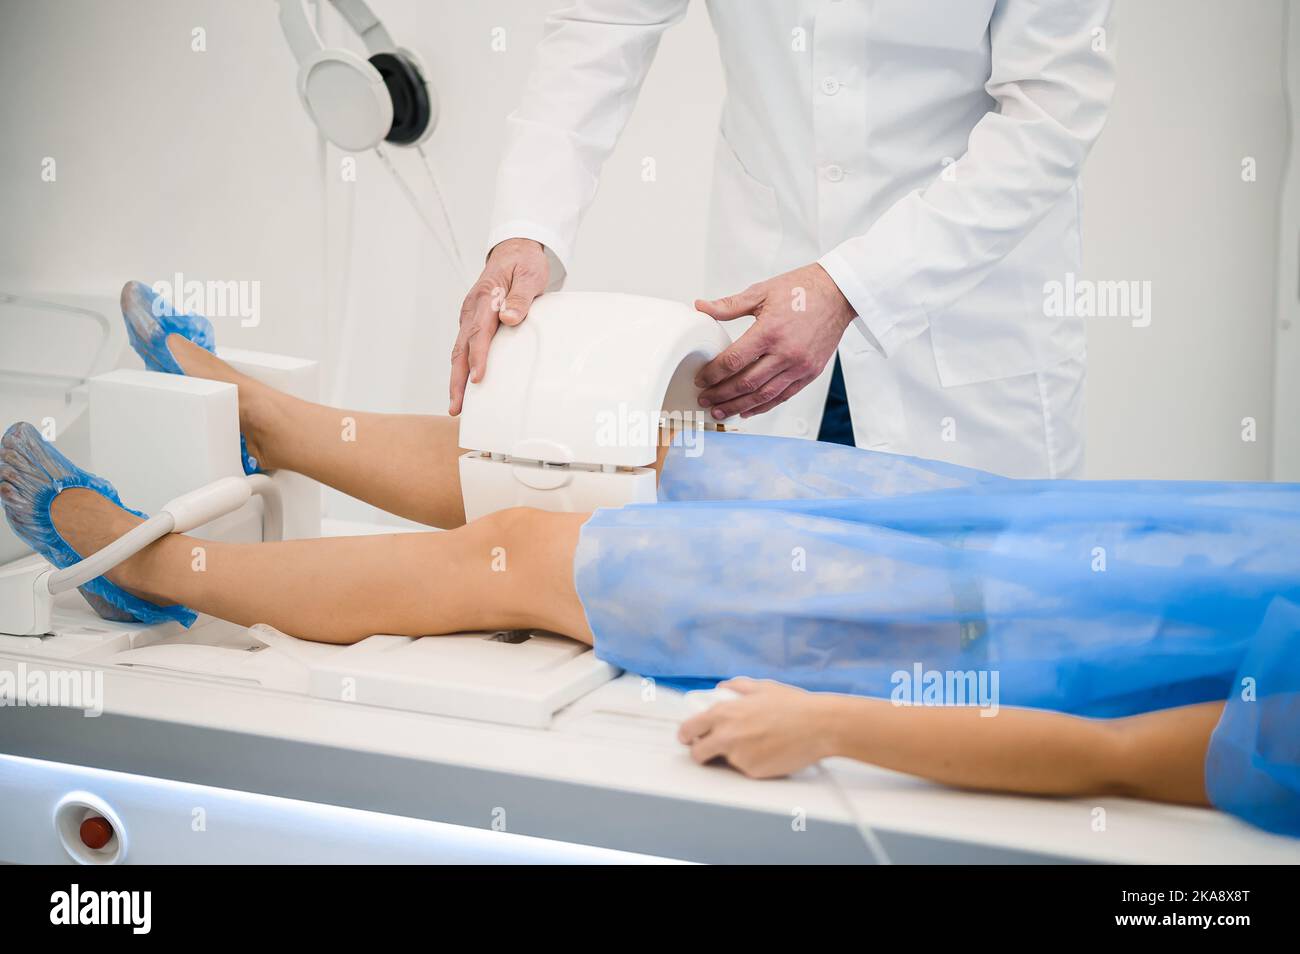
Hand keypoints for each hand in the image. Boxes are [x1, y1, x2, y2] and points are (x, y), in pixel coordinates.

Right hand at [449, 238, 548, 415]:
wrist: (514, 250)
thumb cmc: (523, 263)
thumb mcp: (529, 275)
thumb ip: (520, 297)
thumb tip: (509, 318)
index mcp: (485, 298)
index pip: (479, 333)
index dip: (478, 358)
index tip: (478, 378)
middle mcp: (472, 309)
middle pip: (461, 349)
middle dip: (457, 380)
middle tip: (456, 406)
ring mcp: (470, 316)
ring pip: (460, 351)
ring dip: (457, 379)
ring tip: (458, 405)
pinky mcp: (473, 321)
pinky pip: (465, 347)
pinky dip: (463, 368)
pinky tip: (466, 385)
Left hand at [677, 678, 838, 778]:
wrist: (820, 726)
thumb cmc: (793, 705)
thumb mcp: (762, 687)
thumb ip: (736, 687)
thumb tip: (722, 688)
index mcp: (724, 713)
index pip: (688, 730)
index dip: (686, 736)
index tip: (690, 738)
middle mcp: (727, 736)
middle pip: (697, 754)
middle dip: (701, 752)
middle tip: (713, 749)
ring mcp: (739, 757)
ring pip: (725, 762)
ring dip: (733, 756)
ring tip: (757, 743)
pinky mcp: (754, 772)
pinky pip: (746, 770)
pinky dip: (753, 763)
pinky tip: (769, 751)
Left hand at [694, 263, 854, 419]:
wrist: (838, 294)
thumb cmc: (802, 290)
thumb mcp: (762, 292)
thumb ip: (730, 305)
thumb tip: (702, 307)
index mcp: (770, 331)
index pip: (734, 361)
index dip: (714, 374)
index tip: (701, 380)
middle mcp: (786, 353)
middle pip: (746, 383)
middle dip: (721, 394)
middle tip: (704, 399)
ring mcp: (800, 366)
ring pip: (763, 395)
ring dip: (739, 406)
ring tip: (721, 411)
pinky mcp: (810, 373)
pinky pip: (783, 396)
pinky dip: (763, 406)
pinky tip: (748, 410)